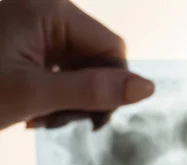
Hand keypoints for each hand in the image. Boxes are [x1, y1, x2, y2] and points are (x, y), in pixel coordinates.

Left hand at [0, 0, 153, 130]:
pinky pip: (62, 70)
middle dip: (86, 94)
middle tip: (57, 121)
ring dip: (70, 99)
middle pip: (98, 58)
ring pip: (82, 68)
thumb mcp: (34, 94)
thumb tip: (147, 88)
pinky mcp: (28, 45)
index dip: (112, 84)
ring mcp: (37, 28)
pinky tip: (36, 110)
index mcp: (51, 11)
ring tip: (42, 119)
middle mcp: (47, 12)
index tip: (90, 118)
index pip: (112, 47)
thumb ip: (92, 90)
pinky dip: (55, 94)